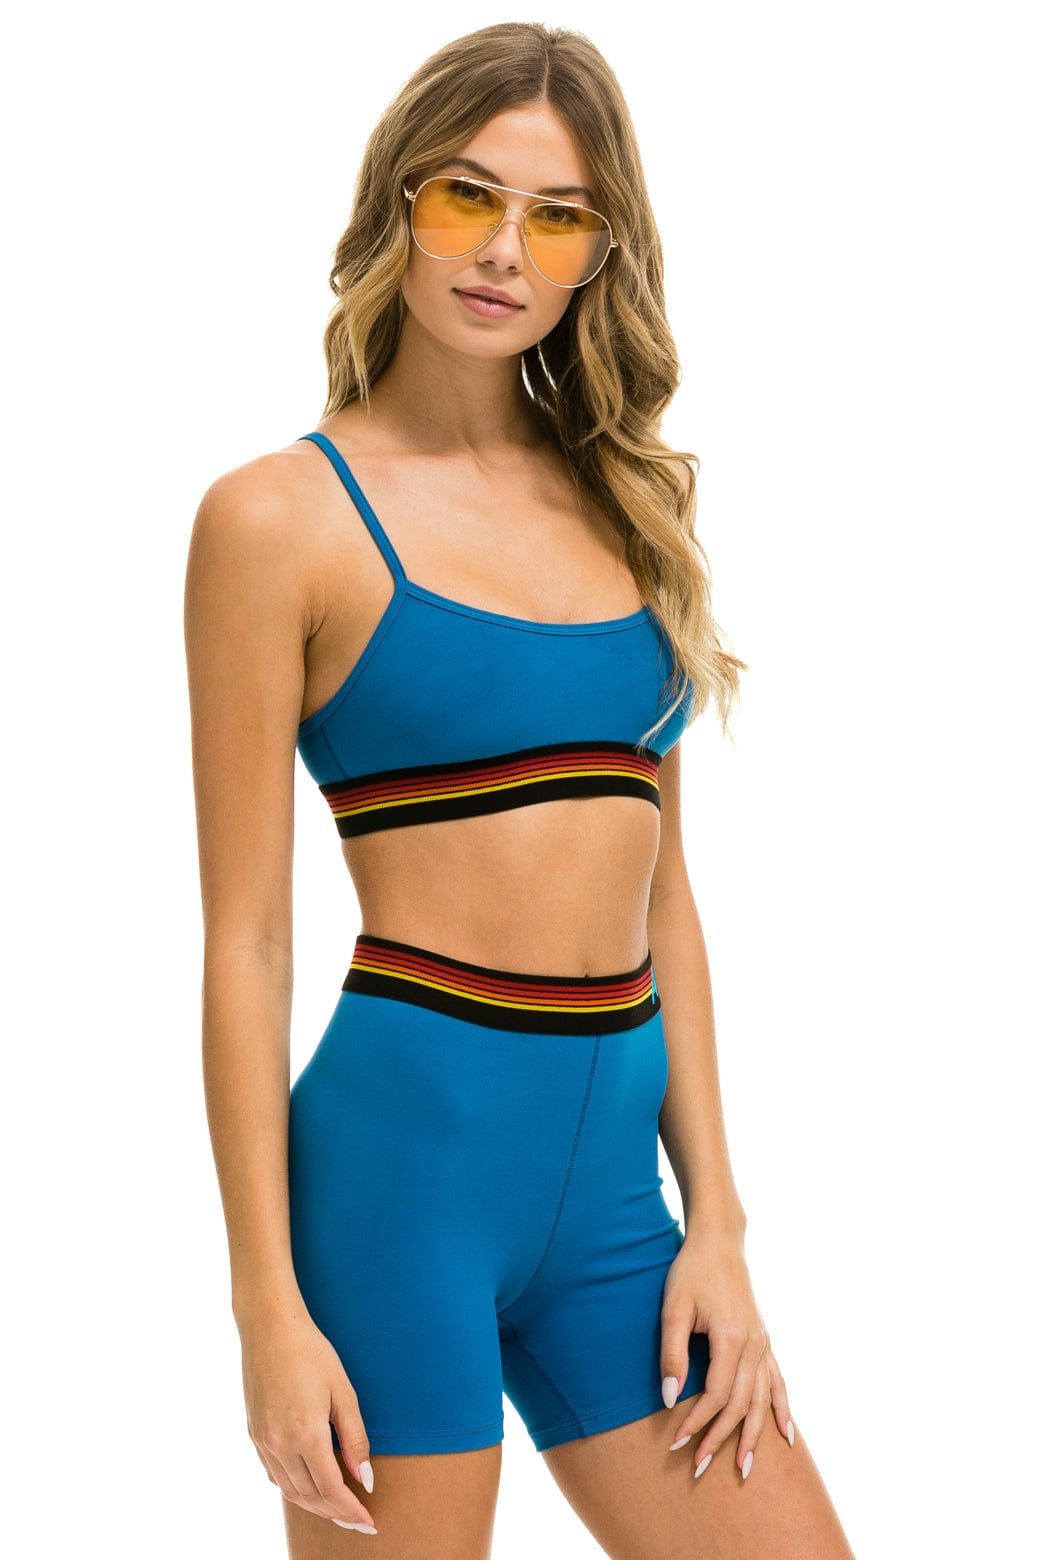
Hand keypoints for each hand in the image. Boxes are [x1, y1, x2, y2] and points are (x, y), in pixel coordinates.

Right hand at [239, 1310, 377, 1531]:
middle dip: (335, 1514)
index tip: (369, 1522)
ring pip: (290, 1491)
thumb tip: (365, 1478)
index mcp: (305, 1433)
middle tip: (358, 1522)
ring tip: (337, 1511)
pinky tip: (309, 1488)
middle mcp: (279, 1444)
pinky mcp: (254, 1434)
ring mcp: (263, 1441)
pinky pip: (274, 1475)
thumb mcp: (343, 1390)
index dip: (351, 1509)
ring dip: (315, 1506)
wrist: (269, 1328)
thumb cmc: (311, 1352)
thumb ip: (355, 1438)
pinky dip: (294, 1489)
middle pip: (309, 1496)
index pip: (331, 1488)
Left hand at [659, 1224, 793, 1478]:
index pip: (717, 1396)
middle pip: (741, 1405)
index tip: (675, 1444)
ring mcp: (764, 1344)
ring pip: (763, 1401)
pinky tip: (787, 1436)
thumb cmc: (691, 1272)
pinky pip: (779, 1382)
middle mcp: (755, 1345)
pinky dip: (783, 1410)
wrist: (719, 1243)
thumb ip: (672, 1355)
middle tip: (699, 1468)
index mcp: (732, 1338)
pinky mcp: (764, 1341)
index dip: (697, 1423)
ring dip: (754, 1436)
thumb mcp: (673, 1308)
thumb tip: (669, 1399)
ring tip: (744, 1468)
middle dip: (720, 1439)